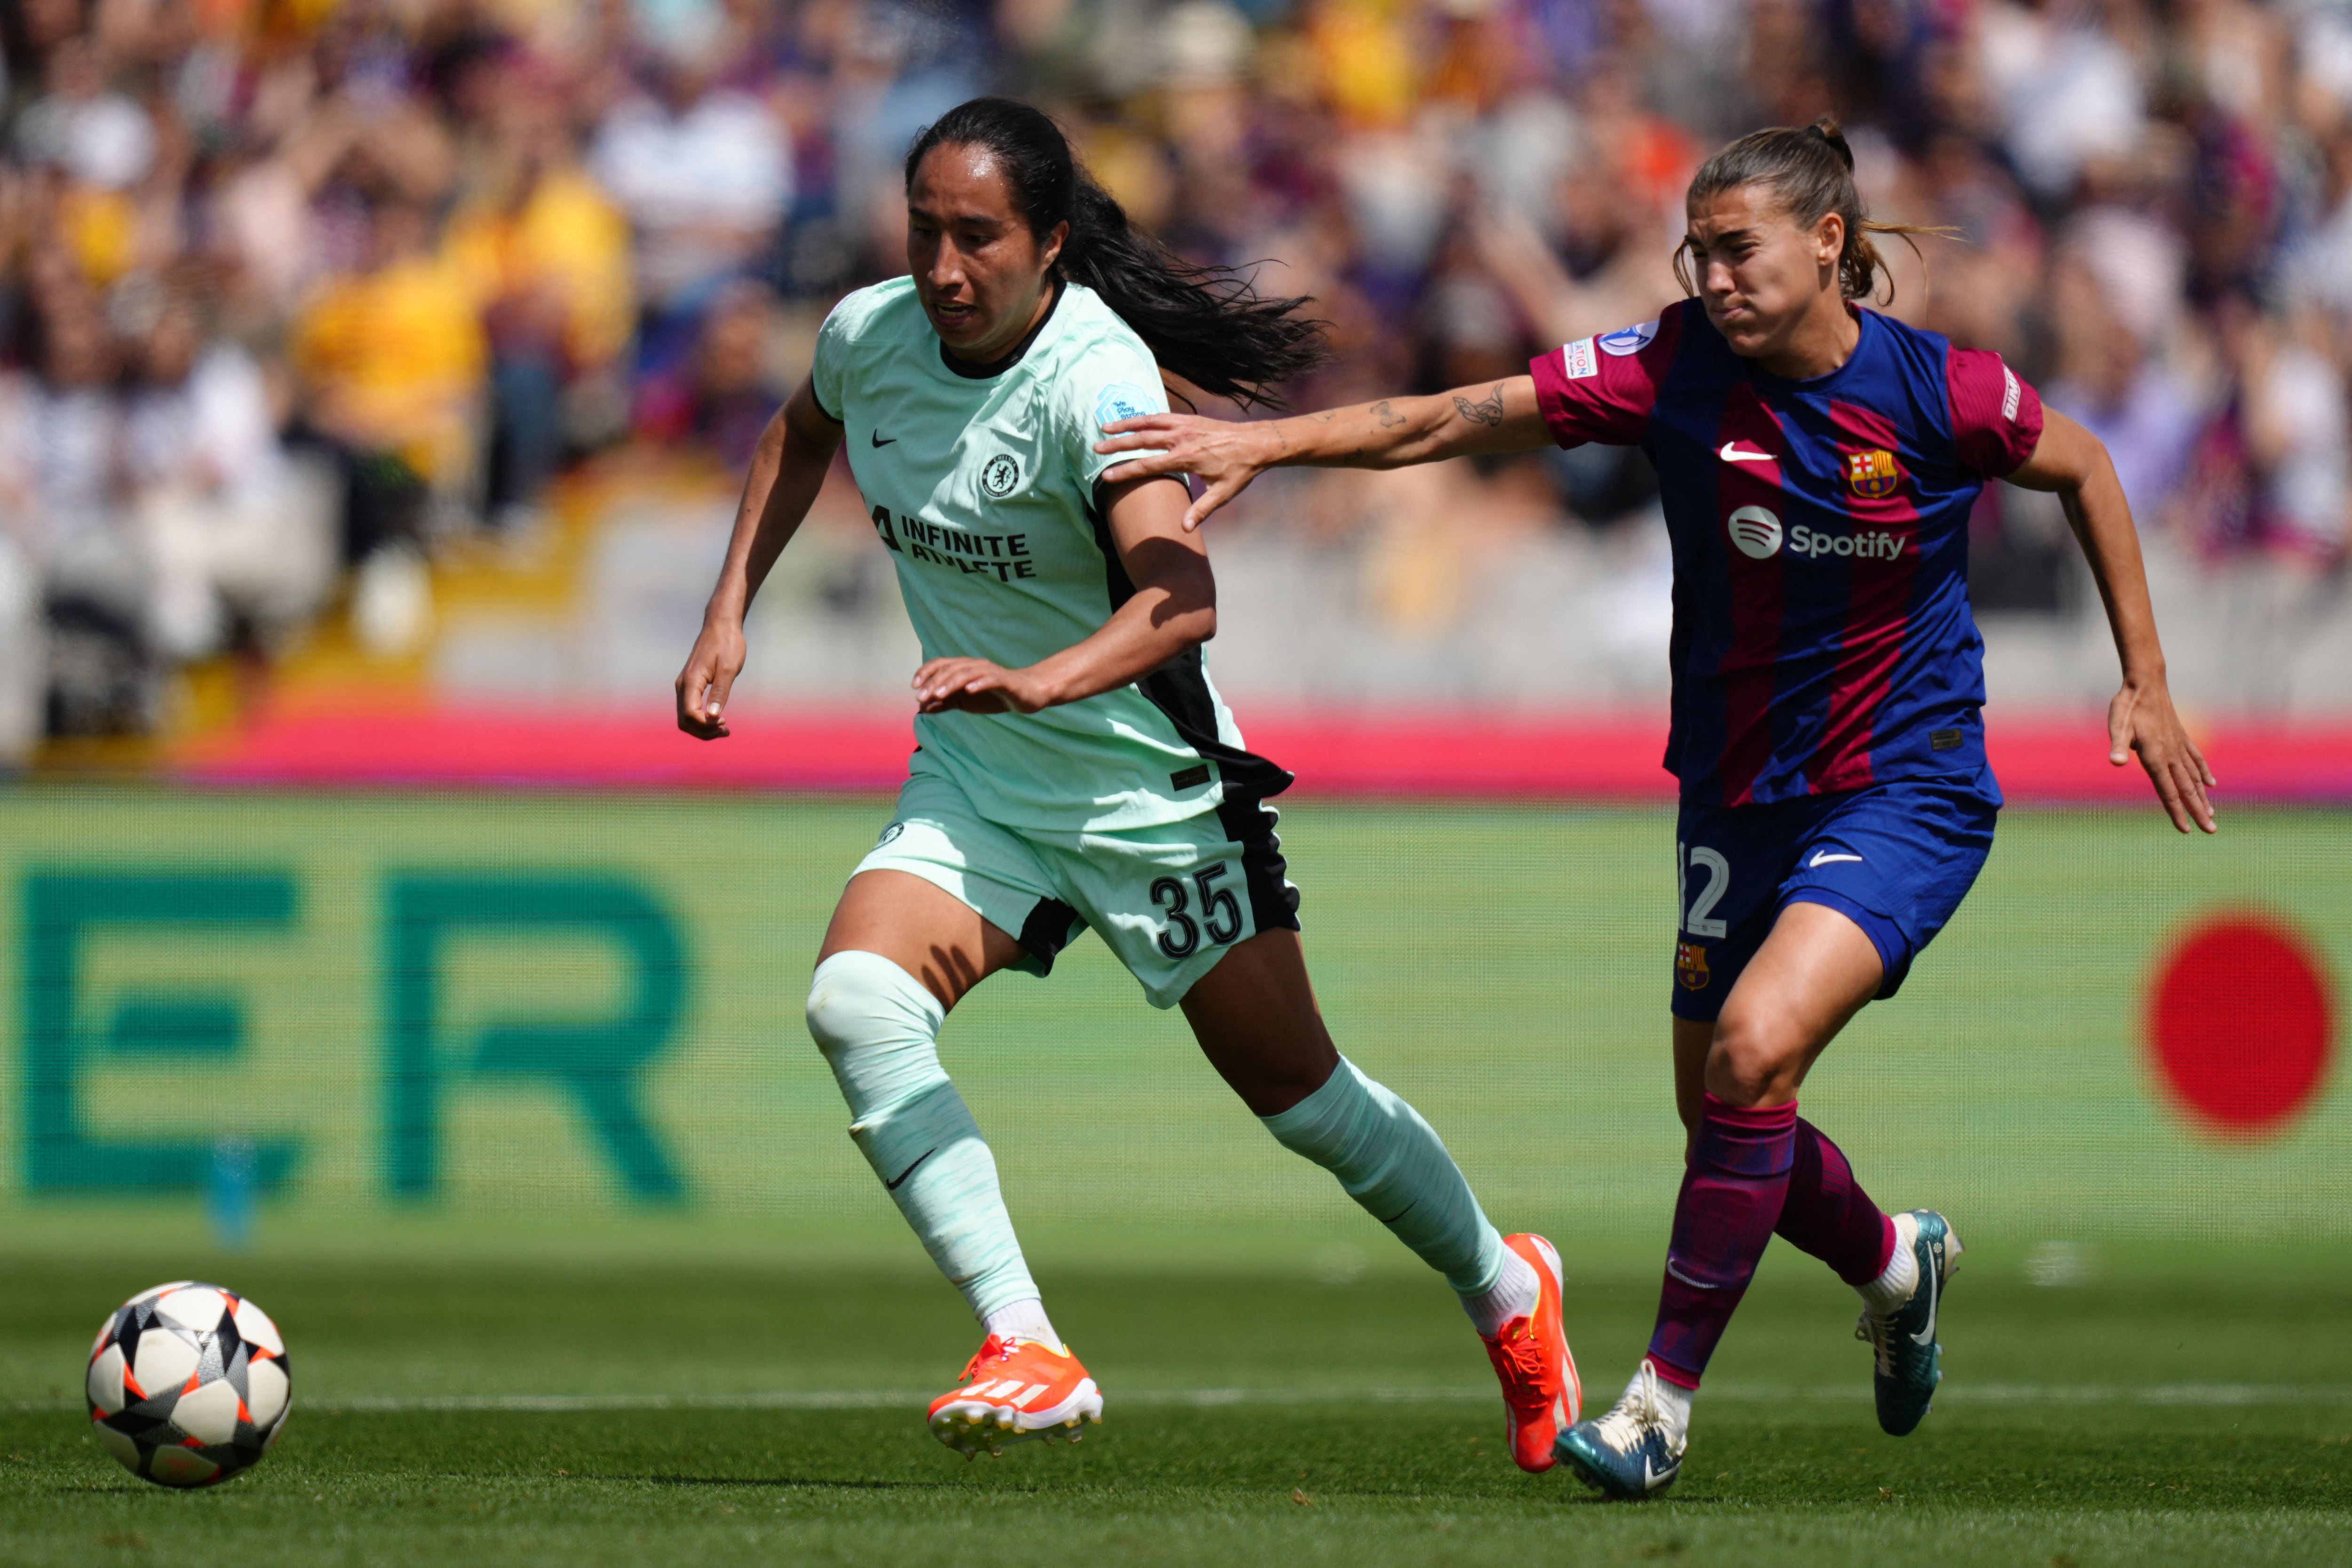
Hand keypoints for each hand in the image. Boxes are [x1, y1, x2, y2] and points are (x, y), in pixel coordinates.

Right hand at [674, 617, 745, 738]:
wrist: (721, 625)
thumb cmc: (727, 644)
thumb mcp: (729, 669)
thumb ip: (720, 693)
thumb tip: (712, 717)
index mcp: (691, 681)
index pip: (690, 714)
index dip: (705, 725)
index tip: (724, 722)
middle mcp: (683, 685)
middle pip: (684, 721)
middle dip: (703, 731)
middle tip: (725, 730)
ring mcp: (684, 686)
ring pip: (685, 717)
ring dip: (702, 727)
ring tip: (724, 729)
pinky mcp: (690, 685)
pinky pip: (689, 709)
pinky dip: (701, 719)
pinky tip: (717, 718)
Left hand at [913, 657, 1054, 714]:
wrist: (1027, 695)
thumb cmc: (994, 696)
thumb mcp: (965, 702)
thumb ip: (945, 703)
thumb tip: (922, 708)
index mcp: (964, 668)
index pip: (941, 664)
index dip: (926, 672)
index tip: (914, 687)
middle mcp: (975, 665)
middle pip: (951, 669)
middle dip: (934, 682)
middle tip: (921, 696)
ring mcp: (990, 672)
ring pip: (967, 673)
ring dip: (951, 683)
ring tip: (938, 694)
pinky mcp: (1005, 680)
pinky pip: (990, 679)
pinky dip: (979, 683)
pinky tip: (969, 691)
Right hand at [1094, 414, 1274, 530]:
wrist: (1257, 442)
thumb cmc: (1240, 470)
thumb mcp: (1222, 493)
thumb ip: (1201, 510)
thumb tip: (1183, 528)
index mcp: (1186, 457)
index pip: (1148, 465)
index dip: (1125, 472)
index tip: (1105, 476)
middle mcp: (1181, 438)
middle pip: (1141, 440)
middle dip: (1117, 444)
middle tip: (1095, 448)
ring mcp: (1184, 425)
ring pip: (1148, 422)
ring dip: (1125, 425)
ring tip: (1105, 427)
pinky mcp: (1189, 419)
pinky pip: (1161, 416)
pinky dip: (1145, 417)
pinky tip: (1134, 421)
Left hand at [2108, 677, 2216, 833]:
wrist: (2146, 682)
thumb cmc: (2127, 706)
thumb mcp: (2117, 725)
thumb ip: (2118, 745)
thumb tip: (2115, 762)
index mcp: (2155, 756)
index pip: (2168, 790)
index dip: (2177, 811)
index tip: (2186, 830)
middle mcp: (2171, 754)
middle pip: (2187, 788)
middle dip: (2198, 811)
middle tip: (2211, 830)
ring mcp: (2179, 745)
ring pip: (2194, 777)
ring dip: (2203, 797)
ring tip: (2212, 815)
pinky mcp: (2181, 737)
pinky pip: (2196, 759)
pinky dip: (2204, 773)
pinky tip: (2211, 784)